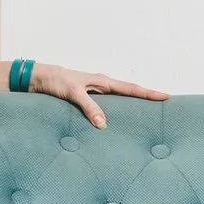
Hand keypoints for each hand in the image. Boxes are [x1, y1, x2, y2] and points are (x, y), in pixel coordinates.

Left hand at [30, 62, 166, 129]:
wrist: (37, 79)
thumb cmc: (55, 81)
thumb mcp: (72, 93)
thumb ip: (88, 107)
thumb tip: (103, 124)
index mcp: (102, 81)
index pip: (131, 88)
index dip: (149, 93)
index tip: (166, 97)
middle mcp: (101, 86)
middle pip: (130, 93)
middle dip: (147, 98)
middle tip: (164, 105)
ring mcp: (95, 93)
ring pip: (120, 100)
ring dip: (133, 106)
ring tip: (147, 116)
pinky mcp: (87, 101)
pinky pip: (108, 107)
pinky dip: (117, 113)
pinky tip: (118, 123)